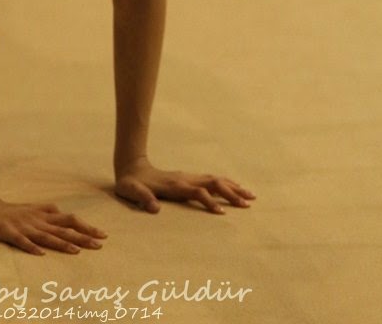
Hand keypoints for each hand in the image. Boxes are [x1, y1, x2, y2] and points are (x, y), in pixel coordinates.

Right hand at [0, 194, 106, 255]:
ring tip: (77, 251)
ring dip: (61, 243)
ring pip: (46, 235)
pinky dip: (31, 247)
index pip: (69, 220)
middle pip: (63, 228)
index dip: (86, 226)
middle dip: (82, 236)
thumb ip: (48, 212)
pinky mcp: (9, 232)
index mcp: (43, 214)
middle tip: (100, 244)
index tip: (102, 234)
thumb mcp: (32, 209)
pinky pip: (21, 241)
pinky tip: (40, 254)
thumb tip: (64, 213)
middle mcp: (37, 220)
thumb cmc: (10, 211)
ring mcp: (23, 226)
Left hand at [115, 159, 255, 214]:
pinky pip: (211, 180)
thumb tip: (154, 209)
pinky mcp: (189, 178)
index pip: (197, 192)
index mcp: (174, 185)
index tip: (222, 213)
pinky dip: (226, 183)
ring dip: (232, 187)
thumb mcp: (131, 191)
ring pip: (215, 180)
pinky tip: (235, 188)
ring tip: (250, 196)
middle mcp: (184, 179)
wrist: (132, 167)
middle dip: (230, 193)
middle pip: (212, 183)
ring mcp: (188, 177)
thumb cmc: (131, 184)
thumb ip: (142, 198)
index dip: (209, 202)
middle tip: (248, 204)